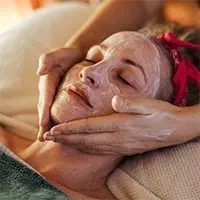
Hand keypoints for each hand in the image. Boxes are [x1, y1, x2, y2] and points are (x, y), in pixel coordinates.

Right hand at [37, 46, 83, 140]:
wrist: (76, 54)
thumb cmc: (67, 54)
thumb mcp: (58, 54)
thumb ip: (47, 60)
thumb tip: (39, 72)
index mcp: (47, 82)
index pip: (45, 99)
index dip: (44, 112)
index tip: (43, 124)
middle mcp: (49, 90)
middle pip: (45, 108)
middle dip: (44, 123)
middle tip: (43, 138)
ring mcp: (56, 94)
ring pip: (52, 111)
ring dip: (50, 124)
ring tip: (51, 138)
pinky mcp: (63, 96)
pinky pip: (60, 109)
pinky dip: (59, 119)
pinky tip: (64, 128)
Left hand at [43, 96, 199, 154]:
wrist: (175, 130)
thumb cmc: (162, 114)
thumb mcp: (149, 105)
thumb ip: (131, 103)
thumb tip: (115, 100)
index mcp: (121, 124)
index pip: (89, 127)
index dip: (70, 129)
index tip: (53, 130)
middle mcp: (118, 137)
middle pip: (85, 139)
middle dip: (64, 138)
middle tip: (47, 137)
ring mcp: (120, 145)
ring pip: (90, 146)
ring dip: (72, 144)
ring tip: (58, 142)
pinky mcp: (124, 148)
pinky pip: (100, 150)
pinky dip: (86, 148)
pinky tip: (80, 146)